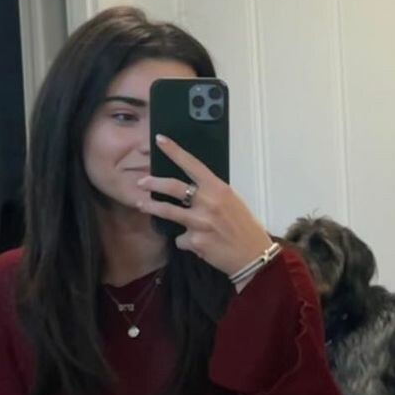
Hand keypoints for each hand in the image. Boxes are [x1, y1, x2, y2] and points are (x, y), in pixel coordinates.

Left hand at [135, 134, 271, 279]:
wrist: (253, 255)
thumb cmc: (244, 226)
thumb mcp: (231, 202)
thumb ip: (211, 194)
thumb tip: (192, 188)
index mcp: (218, 188)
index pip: (192, 164)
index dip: (174, 151)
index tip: (159, 140)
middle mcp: (208, 202)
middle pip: (173, 187)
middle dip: (153, 183)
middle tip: (141, 182)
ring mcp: (200, 223)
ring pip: (167, 212)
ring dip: (151, 207)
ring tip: (141, 205)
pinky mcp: (195, 242)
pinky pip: (180, 239)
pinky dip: (184, 240)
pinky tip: (196, 243)